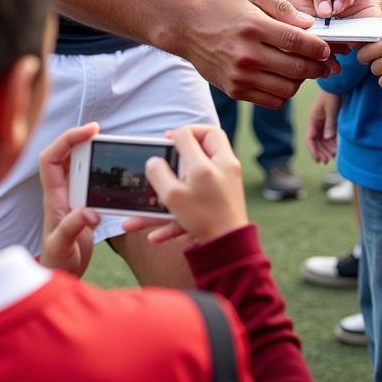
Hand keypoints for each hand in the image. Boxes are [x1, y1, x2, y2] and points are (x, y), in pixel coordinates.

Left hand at [38, 122, 100, 276]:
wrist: (62, 276)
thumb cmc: (57, 263)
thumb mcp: (63, 247)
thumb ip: (73, 227)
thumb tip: (91, 211)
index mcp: (54, 198)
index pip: (50, 158)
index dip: (67, 139)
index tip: (90, 131)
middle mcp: (62, 193)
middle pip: (65, 155)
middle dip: (81, 139)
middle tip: (103, 135)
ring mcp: (73, 197)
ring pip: (78, 164)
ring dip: (92, 153)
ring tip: (111, 148)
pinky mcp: (85, 204)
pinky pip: (91, 179)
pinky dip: (101, 170)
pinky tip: (116, 172)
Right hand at [123, 125, 247, 245]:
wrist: (228, 248)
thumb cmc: (203, 219)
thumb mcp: (174, 195)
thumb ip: (159, 174)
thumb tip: (154, 161)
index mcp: (209, 161)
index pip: (192, 133)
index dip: (175, 135)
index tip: (163, 143)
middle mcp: (223, 167)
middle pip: (208, 140)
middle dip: (187, 143)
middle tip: (170, 149)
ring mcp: (227, 183)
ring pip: (199, 177)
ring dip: (175, 190)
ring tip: (152, 202)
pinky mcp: (224, 202)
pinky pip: (199, 203)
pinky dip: (177, 218)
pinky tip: (156, 236)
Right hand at [182, 0, 334, 108]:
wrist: (188, 29)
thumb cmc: (222, 9)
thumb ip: (282, 7)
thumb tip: (308, 24)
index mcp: (253, 27)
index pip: (296, 42)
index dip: (318, 48)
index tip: (327, 49)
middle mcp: (247, 54)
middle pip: (296, 68)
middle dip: (317, 66)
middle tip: (323, 62)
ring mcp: (241, 76)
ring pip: (288, 88)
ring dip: (302, 81)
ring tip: (302, 69)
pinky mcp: (235, 90)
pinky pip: (272, 101)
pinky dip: (284, 93)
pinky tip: (283, 79)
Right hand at [305, 90, 340, 162]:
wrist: (339, 84)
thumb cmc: (332, 94)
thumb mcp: (331, 108)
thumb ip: (330, 123)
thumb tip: (328, 139)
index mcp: (313, 120)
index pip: (310, 138)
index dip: (313, 150)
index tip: (318, 159)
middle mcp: (317, 123)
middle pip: (316, 142)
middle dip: (320, 152)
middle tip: (327, 160)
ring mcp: (324, 123)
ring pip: (323, 141)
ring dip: (327, 149)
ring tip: (333, 156)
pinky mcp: (332, 122)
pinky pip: (330, 136)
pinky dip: (333, 143)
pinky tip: (337, 149)